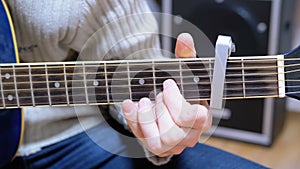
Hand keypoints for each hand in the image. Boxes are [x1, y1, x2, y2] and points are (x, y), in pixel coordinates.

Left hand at [122, 33, 211, 156]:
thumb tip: (185, 39)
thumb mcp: (184, 71)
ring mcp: (173, 144)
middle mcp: (189, 135)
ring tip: (144, 102)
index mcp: (202, 118)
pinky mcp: (158, 147)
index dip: (176, 101)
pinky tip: (130, 106)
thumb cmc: (180, 89)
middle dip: (160, 110)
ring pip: (157, 143)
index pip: (194, 117)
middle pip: (174, 133)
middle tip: (157, 95)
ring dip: (146, 119)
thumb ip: (186, 56)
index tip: (167, 84)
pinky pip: (143, 141)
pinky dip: (133, 121)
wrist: (168, 102)